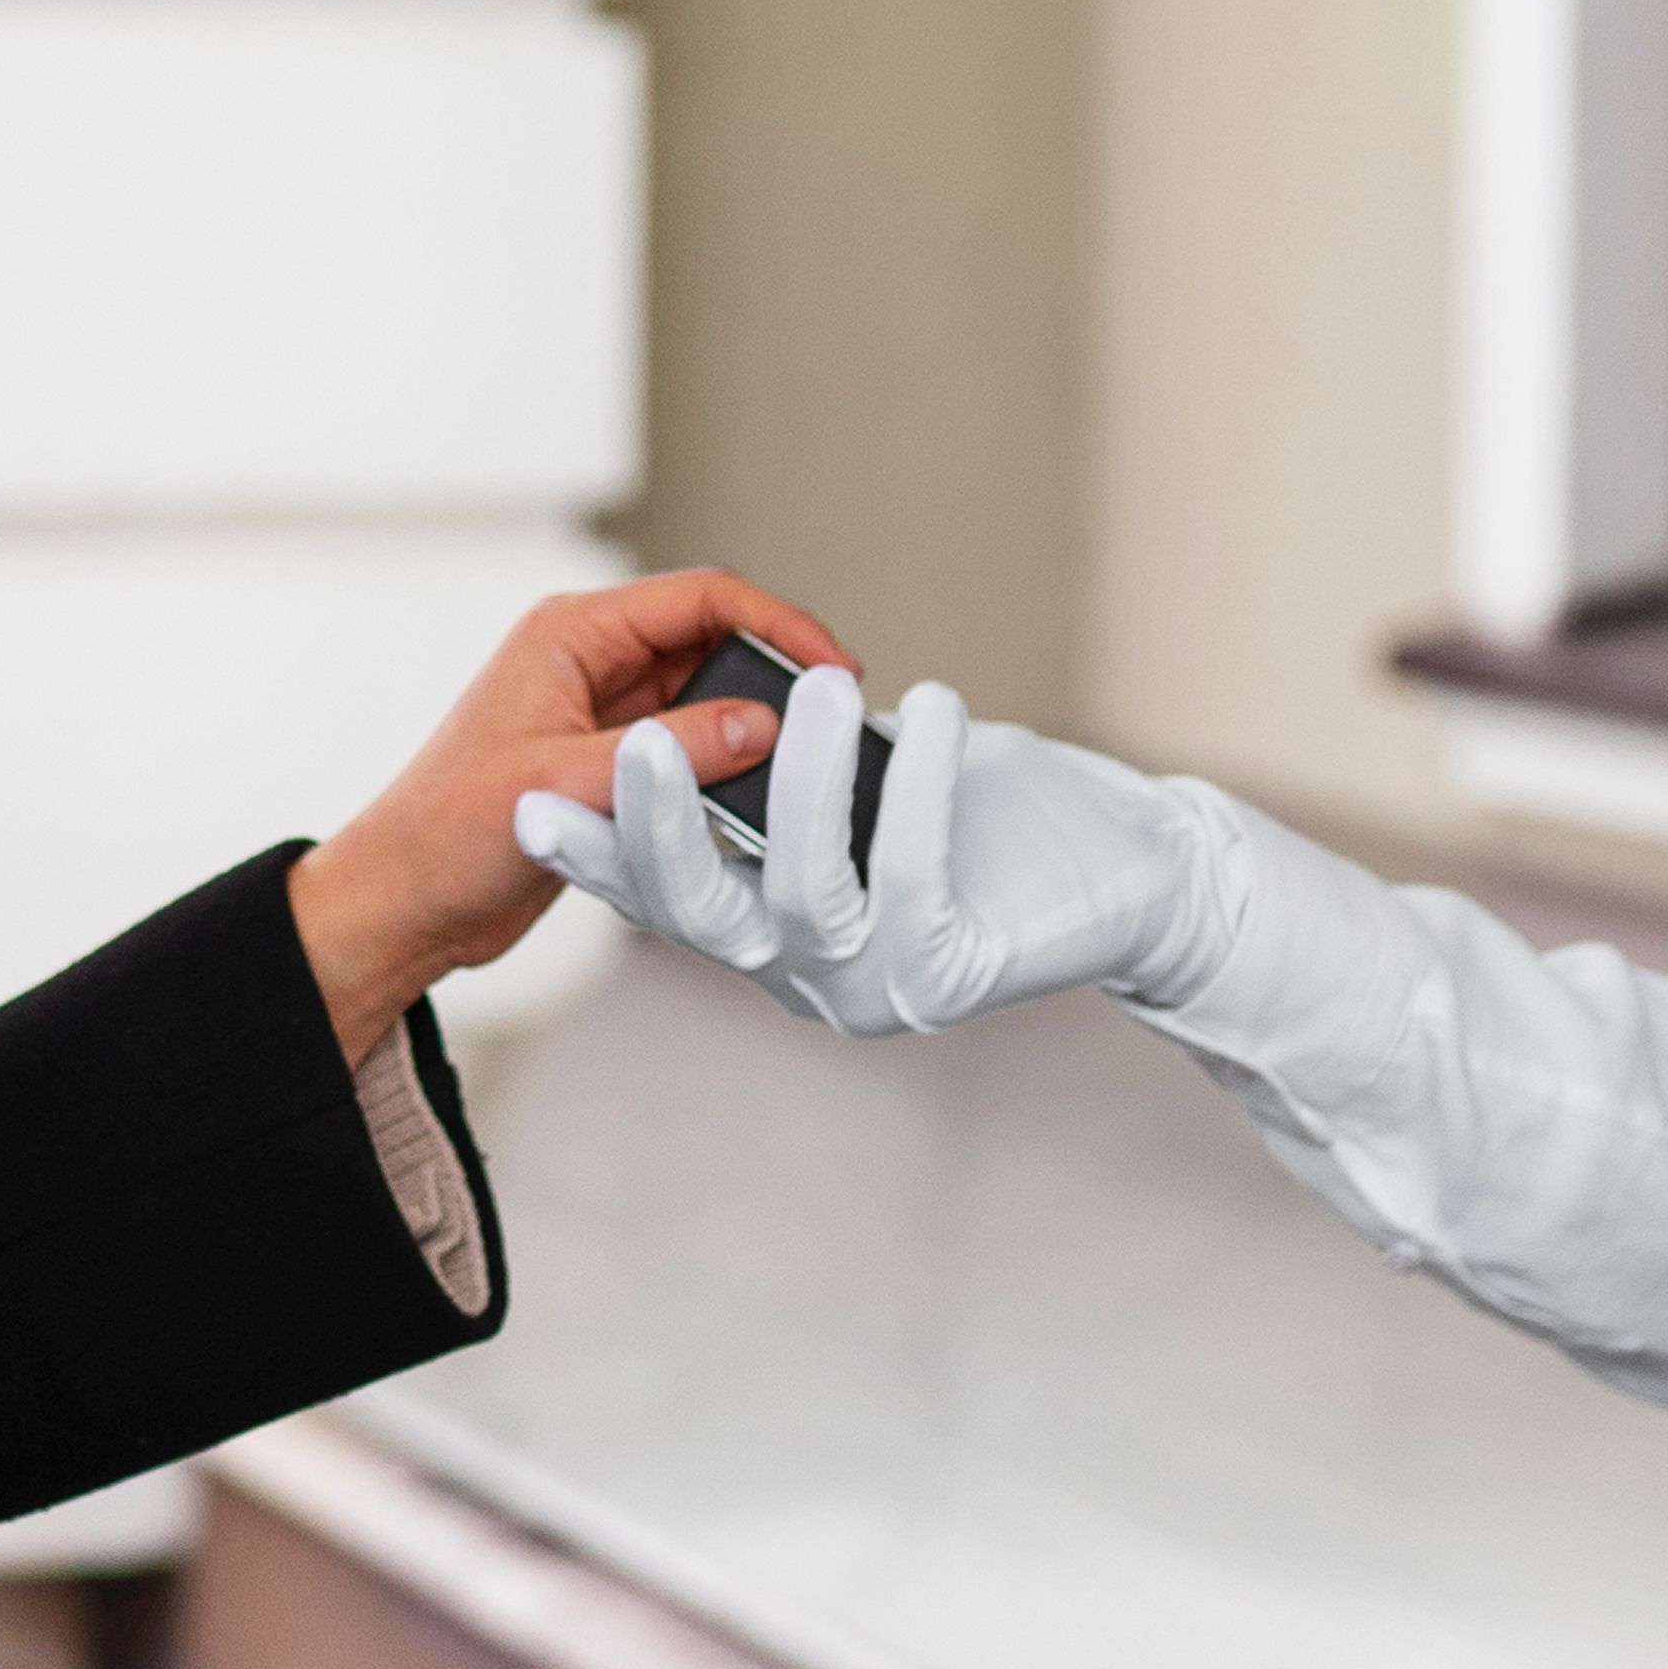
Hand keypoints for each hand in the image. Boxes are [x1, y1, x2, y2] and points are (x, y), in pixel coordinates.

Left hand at [287, 567, 853, 1056]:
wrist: (402, 904)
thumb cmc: (448, 833)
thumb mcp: (567, 785)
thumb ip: (670, 753)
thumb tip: (763, 726)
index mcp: (570, 634)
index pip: (701, 597)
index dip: (778, 623)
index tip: (835, 668)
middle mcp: (590, 662)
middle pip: (713, 641)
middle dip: (774, 675)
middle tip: (833, 723)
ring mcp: (601, 715)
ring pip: (705, 698)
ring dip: (750, 728)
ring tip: (803, 767)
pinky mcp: (608, 766)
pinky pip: (687, 751)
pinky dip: (723, 770)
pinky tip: (755, 803)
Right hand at [513, 668, 1221, 1042]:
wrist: (1140, 876)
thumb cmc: (1007, 817)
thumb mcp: (879, 781)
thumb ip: (796, 769)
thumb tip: (729, 709)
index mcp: (774, 938)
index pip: (665, 896)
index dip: (598, 854)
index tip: (527, 804)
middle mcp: (808, 976)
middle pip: (703, 914)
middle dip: (655, 829)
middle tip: (630, 743)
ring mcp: (875, 985)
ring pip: (799, 893)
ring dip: (796, 783)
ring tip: (810, 683)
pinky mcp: (950, 972)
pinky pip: (910, 869)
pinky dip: (913, 780)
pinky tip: (930, 707)